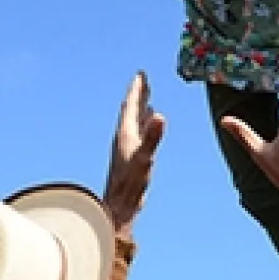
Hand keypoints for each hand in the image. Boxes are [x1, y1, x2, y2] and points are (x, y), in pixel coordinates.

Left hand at [104, 70, 166, 235]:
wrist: (119, 205)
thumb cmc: (130, 183)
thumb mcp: (145, 157)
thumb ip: (153, 137)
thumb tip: (159, 116)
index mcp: (126, 134)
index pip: (131, 106)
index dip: (137, 90)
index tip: (141, 74)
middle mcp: (124, 138)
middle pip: (131, 111)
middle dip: (138, 95)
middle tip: (143, 80)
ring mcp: (127, 148)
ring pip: (134, 123)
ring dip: (140, 110)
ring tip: (147, 100)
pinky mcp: (130, 158)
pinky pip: (138, 134)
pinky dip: (143, 125)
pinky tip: (147, 127)